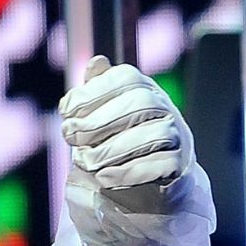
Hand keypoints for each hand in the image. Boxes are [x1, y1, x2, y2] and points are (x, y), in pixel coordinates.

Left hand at [60, 56, 193, 193]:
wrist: (149, 182)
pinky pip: (161, 165)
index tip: (66, 112)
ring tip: (85, 161)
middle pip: (141, 103)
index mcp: (144, 89)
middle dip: (98, 121)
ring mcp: (177, 136)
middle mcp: (165, 108)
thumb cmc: (119, 142)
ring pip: (155, 134)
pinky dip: (128, 172)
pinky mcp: (180, 165)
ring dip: (111, 149)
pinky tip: (103, 177)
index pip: (126, 77)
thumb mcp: (104, 114)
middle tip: (70, 136)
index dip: (93, 92)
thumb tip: (96, 62)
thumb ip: (97, 90)